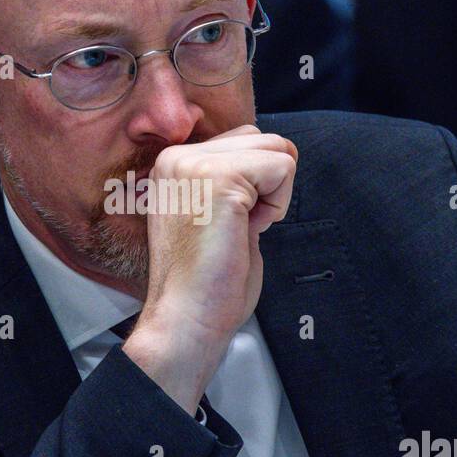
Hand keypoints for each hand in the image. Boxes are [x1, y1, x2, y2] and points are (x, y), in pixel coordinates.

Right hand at [123, 125, 296, 413]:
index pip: (242, 142)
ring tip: (243, 228)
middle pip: (262, 138)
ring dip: (275, 192)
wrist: (186, 318)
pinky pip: (282, 167)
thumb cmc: (205, 283)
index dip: (255, 185)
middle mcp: (177, 156)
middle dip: (269, 183)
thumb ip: (237, 185)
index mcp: (173, 165)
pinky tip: (249, 230)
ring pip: (276, 148)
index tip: (230, 225)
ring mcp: (194, 163)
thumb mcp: (217, 215)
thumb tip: (276, 162)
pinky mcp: (218, 177)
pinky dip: (279, 203)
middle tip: (240, 227)